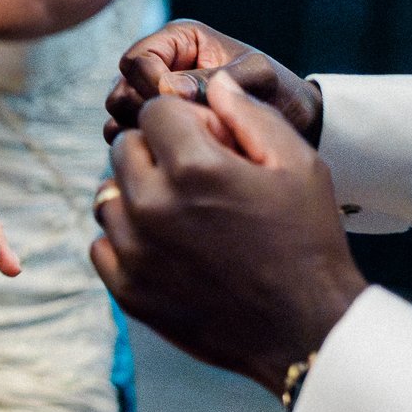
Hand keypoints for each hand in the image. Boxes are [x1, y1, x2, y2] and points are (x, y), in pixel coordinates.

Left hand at [91, 73, 368, 392]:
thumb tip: (214, 83)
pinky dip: (127, 239)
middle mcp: (152, 206)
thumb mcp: (299, 165)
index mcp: (193, 168)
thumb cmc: (308, 240)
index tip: (209, 143)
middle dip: (157, 152)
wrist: (305, 328)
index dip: (184, 120)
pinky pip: (102, 243)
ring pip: (108, 195)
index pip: (154, 111)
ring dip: (137, 195)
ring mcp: (134, 251)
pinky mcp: (127, 289)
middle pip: (124, 149)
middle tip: (196, 179)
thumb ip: (250, 115)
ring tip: (182, 214)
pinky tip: (167, 246)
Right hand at [105, 20, 320, 144]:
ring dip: (144, 134)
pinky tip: (177, 157)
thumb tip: (170, 91)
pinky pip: (129, 139)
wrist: (294, 125)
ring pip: (120, 117)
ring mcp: (152, 99)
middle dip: (146, 112)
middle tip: (185, 128)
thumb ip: (214, 79)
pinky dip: (147, 149)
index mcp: (179, 40)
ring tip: (184, 144)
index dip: (152, 84)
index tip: (186, 103)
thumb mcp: (258, 78)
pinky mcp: (154, 127)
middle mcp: (158, 67)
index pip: (136, 60)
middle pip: (120, 90)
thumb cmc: (280, 93)